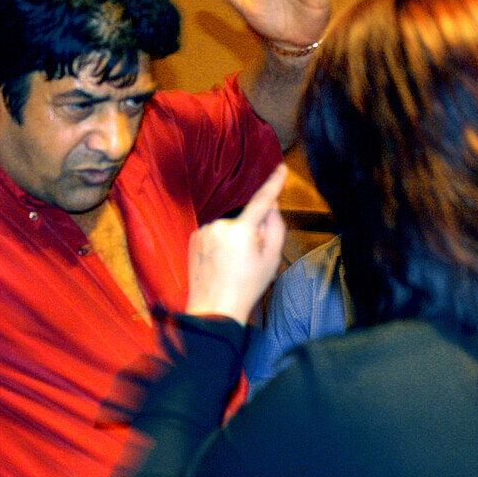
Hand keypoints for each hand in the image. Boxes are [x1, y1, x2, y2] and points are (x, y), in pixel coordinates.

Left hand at [185, 164, 287, 323]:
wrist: (214, 308)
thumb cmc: (247, 286)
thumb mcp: (272, 259)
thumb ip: (275, 227)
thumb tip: (271, 206)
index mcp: (242, 229)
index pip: (262, 200)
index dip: (274, 183)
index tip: (282, 168)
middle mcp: (221, 224)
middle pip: (245, 221)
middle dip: (251, 234)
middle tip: (249, 261)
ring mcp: (205, 230)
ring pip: (229, 229)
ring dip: (234, 241)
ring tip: (232, 266)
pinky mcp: (195, 237)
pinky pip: (215, 235)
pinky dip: (219, 245)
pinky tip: (219, 264)